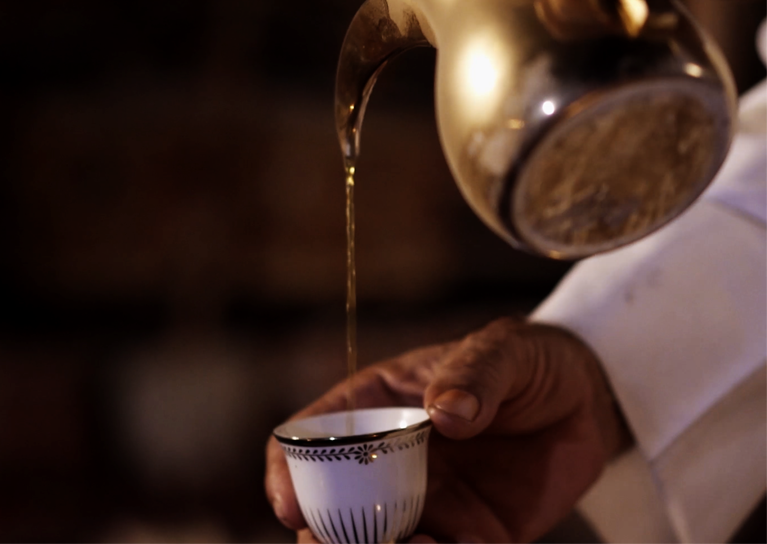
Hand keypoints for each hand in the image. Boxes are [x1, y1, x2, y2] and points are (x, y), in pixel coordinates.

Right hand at [264, 317, 631, 543]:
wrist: (588, 401)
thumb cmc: (529, 360)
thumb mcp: (503, 349)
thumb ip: (475, 374)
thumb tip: (448, 413)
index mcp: (375, 408)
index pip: (309, 439)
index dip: (287, 474)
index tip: (292, 507)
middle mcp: (388, 462)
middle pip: (332, 508)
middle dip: (326, 538)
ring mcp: (426, 504)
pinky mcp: (470, 536)